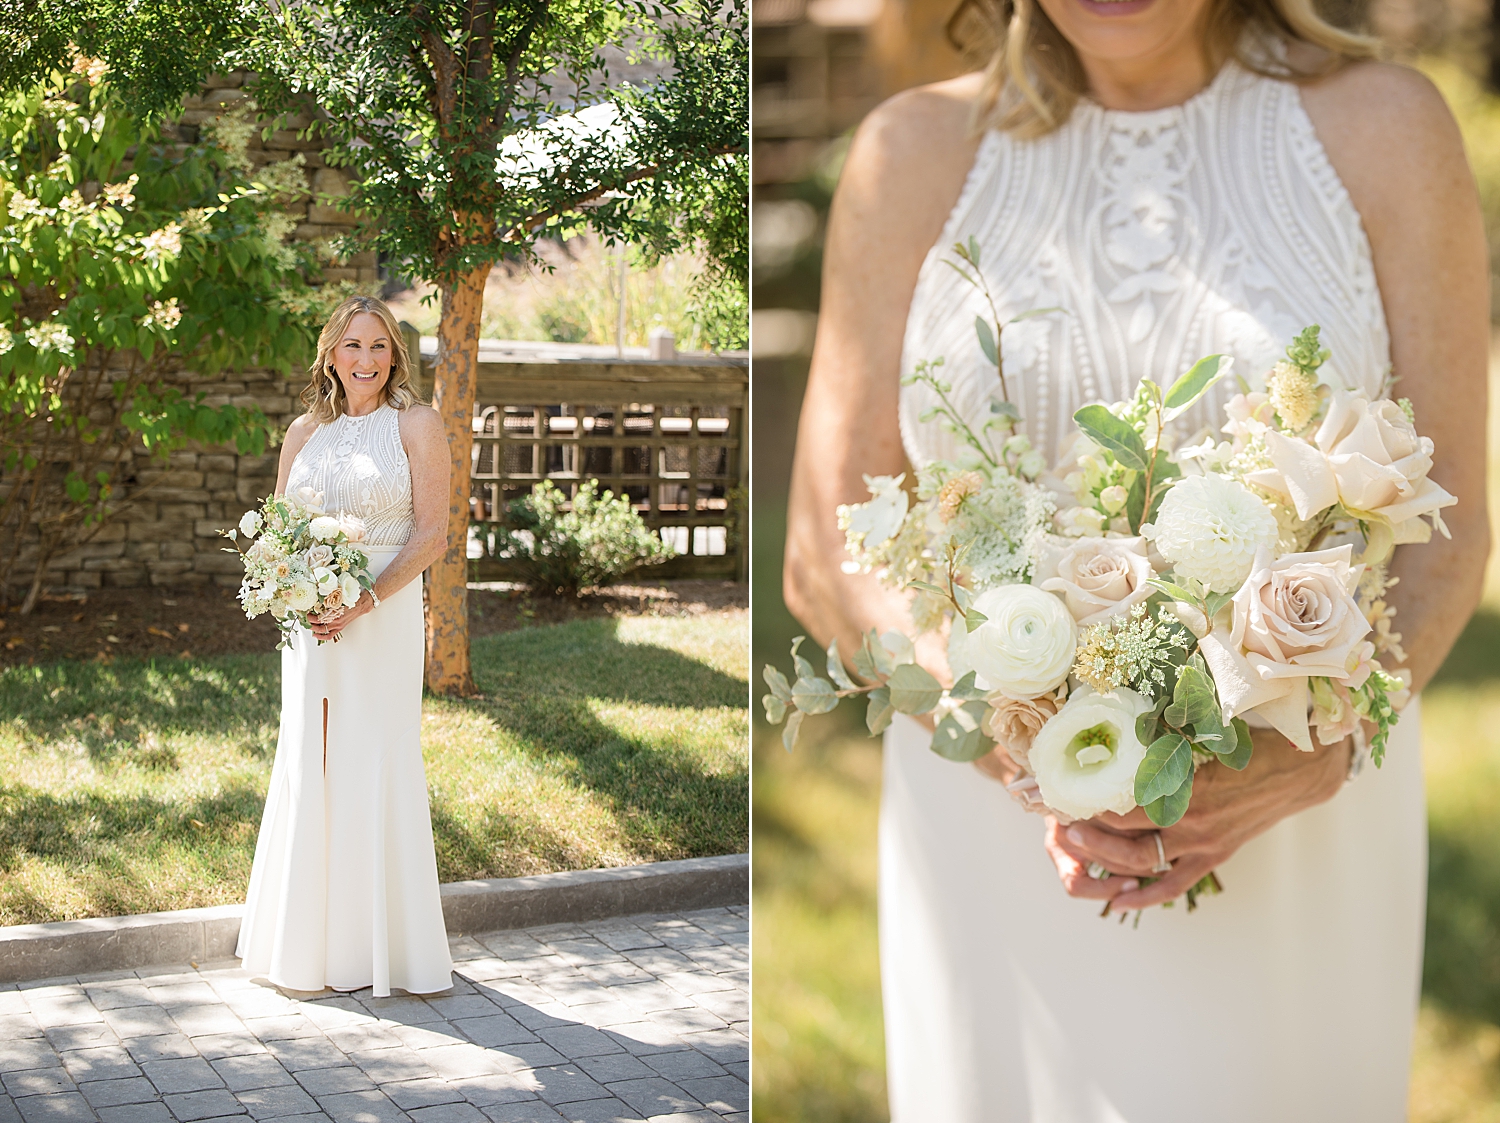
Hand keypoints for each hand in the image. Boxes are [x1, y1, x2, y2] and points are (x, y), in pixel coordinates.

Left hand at [308, 590, 374, 642]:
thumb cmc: (350, 601)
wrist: (360, 605)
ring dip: (314, 629)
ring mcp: (337, 626)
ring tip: (308, 626)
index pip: (317, 618)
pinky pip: (329, 635)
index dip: (309, 617)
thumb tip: (315, 602)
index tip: (304, 613)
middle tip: (304, 620)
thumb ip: (326, 602)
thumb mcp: (337, 600)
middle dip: (309, 624)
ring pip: (322, 631)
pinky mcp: (339, 628)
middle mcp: (335, 621)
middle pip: (318, 626)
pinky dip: (322, 636)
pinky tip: (316, 635)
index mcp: (334, 614)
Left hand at [1046, 727, 1351, 909]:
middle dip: (1085, 833)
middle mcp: (1192, 822)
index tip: (1059, 791)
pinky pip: (1174, 884)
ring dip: (1104, 861)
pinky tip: (1117, 901)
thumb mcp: (1205, 731)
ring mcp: (1203, 845)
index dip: (1086, 801)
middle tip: (1056, 822)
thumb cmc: (1249, 741)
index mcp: (1187, 787)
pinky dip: (1145, 896)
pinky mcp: (1214, 857)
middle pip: (1124, 838)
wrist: (1299, 770)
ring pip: (1143, 864)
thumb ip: (1163, 738)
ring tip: (1072, 849)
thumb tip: (1119, 729)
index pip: (1122, 803)